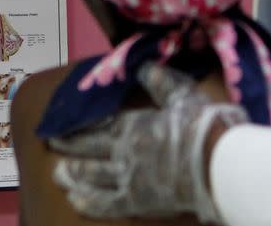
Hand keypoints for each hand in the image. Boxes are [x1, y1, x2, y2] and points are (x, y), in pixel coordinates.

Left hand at [49, 62, 248, 223]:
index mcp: (134, 125)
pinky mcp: (139, 203)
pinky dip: (89, 203)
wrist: (219, 164)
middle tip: (51, 142)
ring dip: (73, 174)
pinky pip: (108, 204)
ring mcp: (129, 180)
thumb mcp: (183, 95)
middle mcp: (124, 152)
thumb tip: (143, 65)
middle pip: (90, 149)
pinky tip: (76, 201)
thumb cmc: (202, 126)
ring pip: (93, 177)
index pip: (100, 124)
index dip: (80, 123)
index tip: (62, 121)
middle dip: (69, 145)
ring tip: (58, 173)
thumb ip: (160, 80)